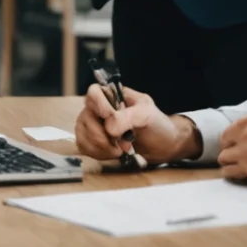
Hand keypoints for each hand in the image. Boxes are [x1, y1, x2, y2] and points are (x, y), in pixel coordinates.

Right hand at [75, 82, 201, 165]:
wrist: (164, 147)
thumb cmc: (158, 125)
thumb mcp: (147, 115)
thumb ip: (128, 117)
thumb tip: (109, 128)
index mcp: (113, 96)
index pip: (94, 92)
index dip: (98, 105)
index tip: (108, 117)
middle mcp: (100, 109)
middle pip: (85, 116)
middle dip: (101, 134)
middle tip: (120, 142)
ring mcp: (95, 126)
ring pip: (82, 133)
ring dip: (99, 146)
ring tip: (119, 150)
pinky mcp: (94, 142)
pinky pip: (84, 146)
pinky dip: (98, 153)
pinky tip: (112, 154)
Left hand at [219, 112, 246, 190]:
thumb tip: (243, 134)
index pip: (226, 134)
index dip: (229, 143)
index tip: (232, 148)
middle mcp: (244, 137)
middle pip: (224, 150)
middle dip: (228, 155)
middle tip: (235, 160)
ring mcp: (246, 156)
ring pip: (225, 164)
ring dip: (230, 168)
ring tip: (236, 170)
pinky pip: (238, 175)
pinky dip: (239, 177)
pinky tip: (246, 177)